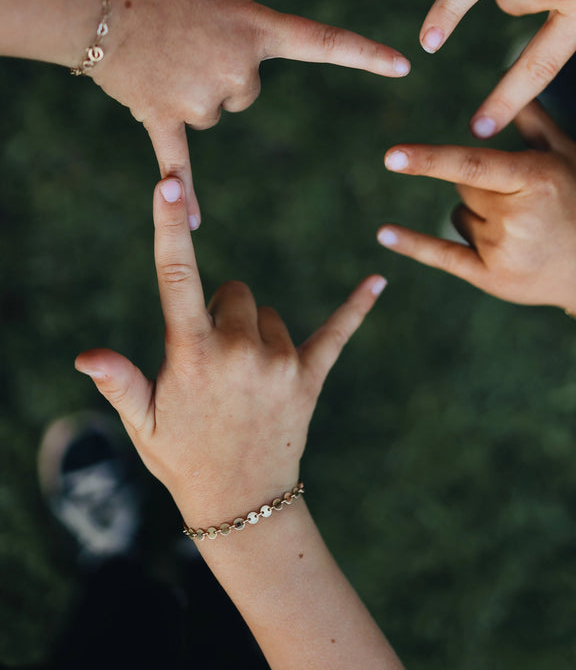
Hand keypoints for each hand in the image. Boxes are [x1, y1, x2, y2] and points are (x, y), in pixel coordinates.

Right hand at [75, 176, 385, 524]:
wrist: (242, 503)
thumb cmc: (182, 457)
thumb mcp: (143, 423)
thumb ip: (119, 381)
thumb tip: (84, 356)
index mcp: (192, 352)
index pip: (177, 276)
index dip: (168, 227)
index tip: (169, 185)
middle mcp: (239, 349)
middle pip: (235, 292)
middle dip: (221, 313)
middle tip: (211, 362)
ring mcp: (278, 362)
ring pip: (269, 314)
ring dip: (256, 332)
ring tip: (242, 380)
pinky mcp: (310, 375)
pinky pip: (337, 330)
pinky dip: (357, 306)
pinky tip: (379, 280)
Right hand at [92, 0, 410, 227]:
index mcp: (256, 28)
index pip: (324, 42)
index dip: (366, 54)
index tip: (405, 65)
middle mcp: (236, 70)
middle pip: (251, 87)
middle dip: (230, 67)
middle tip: (191, 36)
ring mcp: (200, 99)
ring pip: (218, 108)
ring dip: (198, 90)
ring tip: (164, 54)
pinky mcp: (163, 118)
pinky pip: (179, 161)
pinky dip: (182, 187)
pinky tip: (189, 218)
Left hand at [377, 102, 575, 314]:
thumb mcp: (568, 154)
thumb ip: (532, 117)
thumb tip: (507, 73)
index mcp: (534, 179)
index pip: (471, 165)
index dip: (429, 160)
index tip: (392, 156)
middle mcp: (517, 217)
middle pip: (463, 186)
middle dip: (483, 186)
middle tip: (523, 200)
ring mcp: (503, 252)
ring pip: (459, 216)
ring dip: (478, 215)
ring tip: (522, 228)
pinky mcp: (492, 279)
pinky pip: (443, 255)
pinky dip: (413, 243)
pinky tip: (384, 234)